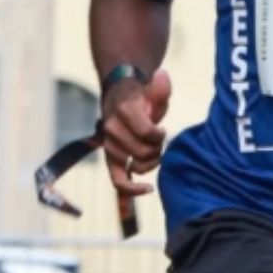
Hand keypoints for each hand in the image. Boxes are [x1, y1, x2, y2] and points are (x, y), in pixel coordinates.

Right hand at [99, 69, 171, 198]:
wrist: (120, 100)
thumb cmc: (141, 97)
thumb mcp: (152, 89)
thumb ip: (159, 86)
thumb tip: (162, 75)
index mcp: (124, 112)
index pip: (147, 132)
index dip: (159, 135)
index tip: (161, 130)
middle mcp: (113, 130)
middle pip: (143, 152)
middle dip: (157, 149)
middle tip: (158, 140)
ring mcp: (110, 146)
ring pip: (135, 166)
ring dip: (150, 164)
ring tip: (154, 153)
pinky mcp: (112, 159)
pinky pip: (118, 180)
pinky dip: (127, 194)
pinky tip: (141, 196)